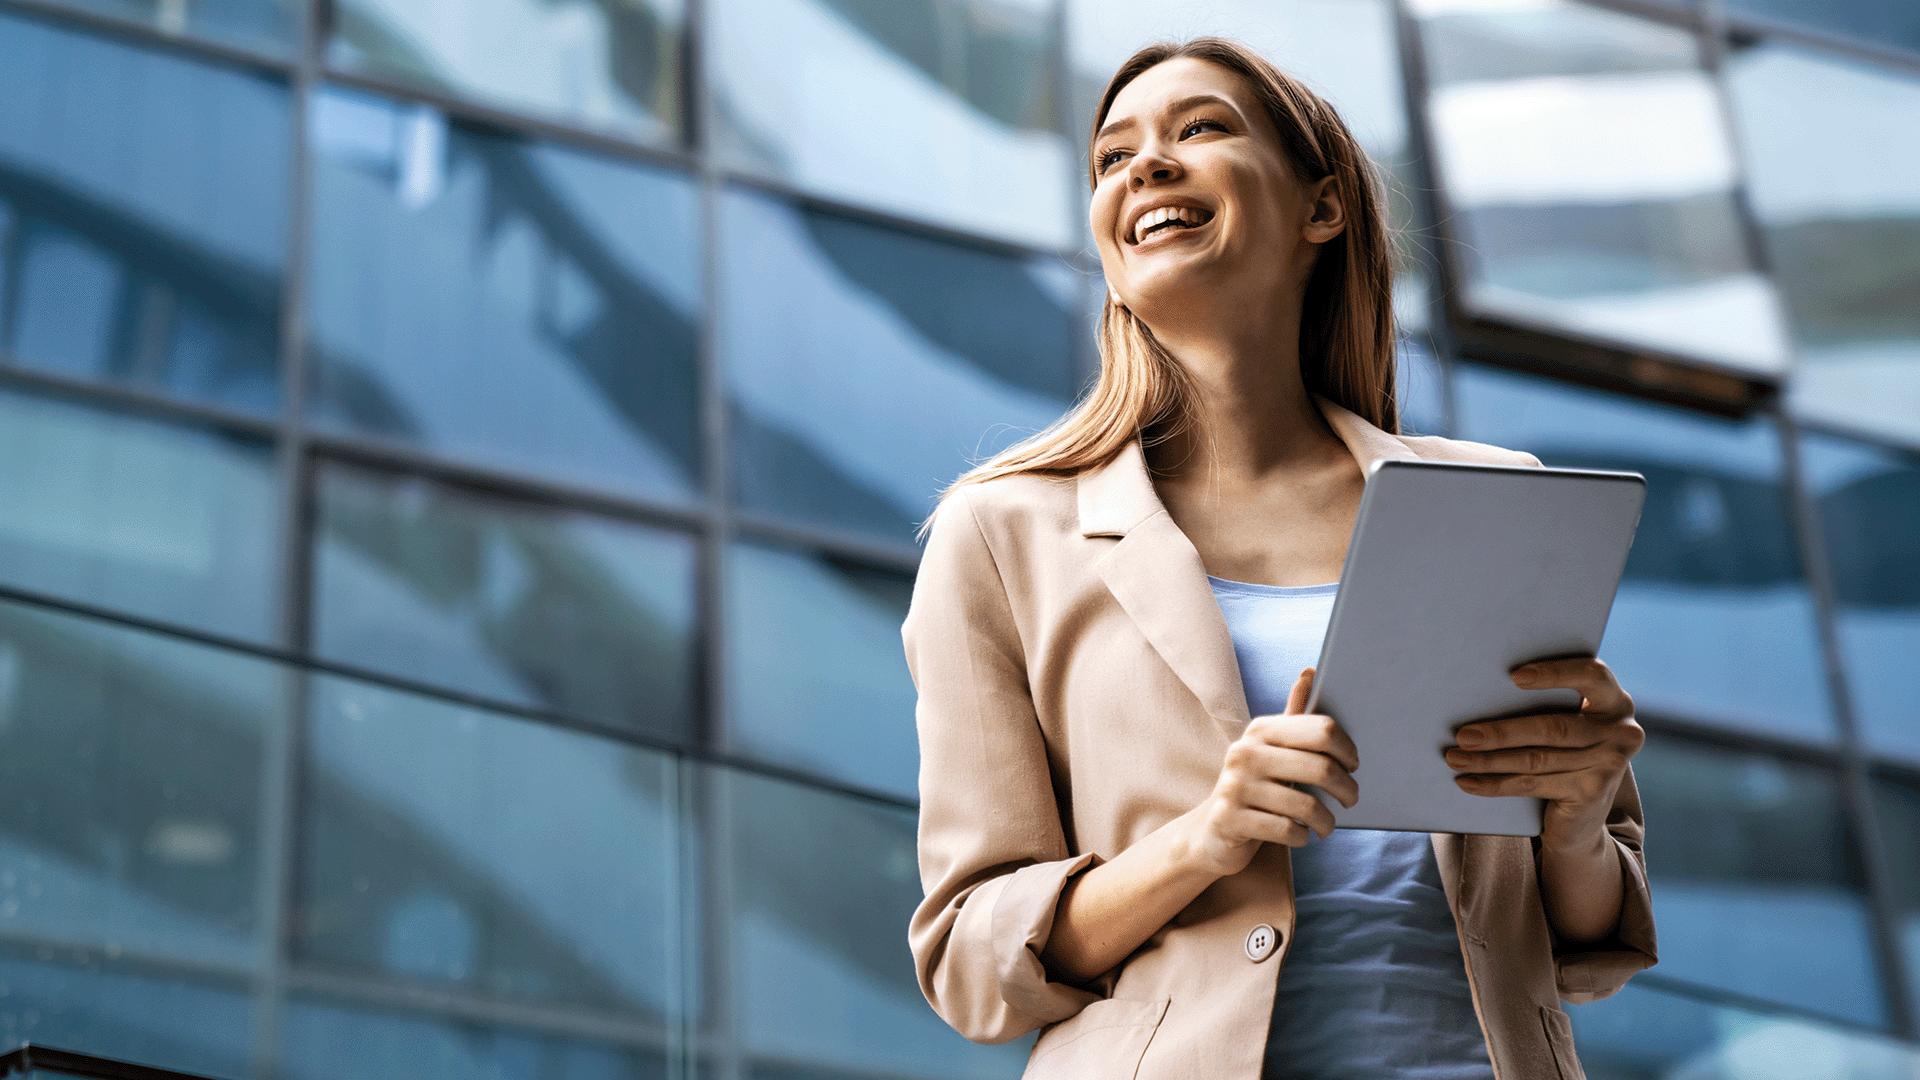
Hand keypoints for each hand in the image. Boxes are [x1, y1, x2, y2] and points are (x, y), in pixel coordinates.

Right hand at [1177, 669, 1359, 877]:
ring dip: (1327, 821)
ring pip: (1307, 806)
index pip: (1322, 730)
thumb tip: (1309, 672)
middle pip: (1321, 768)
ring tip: (1328, 825)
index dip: (1347, 750)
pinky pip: (1288, 831)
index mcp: (1261, 730)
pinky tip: (1301, 835)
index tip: (1353, 766)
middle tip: (1351, 799)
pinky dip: (1302, 837)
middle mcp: (1245, 753)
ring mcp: (1235, 787)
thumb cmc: (1256, 786)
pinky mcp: (1230, 820)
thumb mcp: (1272, 749)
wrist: (1212, 831)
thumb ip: (1294, 716)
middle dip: (1346, 789)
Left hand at [1444, 657, 1641, 850]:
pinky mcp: (1593, 793)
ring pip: (1536, 759)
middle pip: (1552, 727)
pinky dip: (1495, 784)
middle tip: (1463, 735)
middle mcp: (1621, 731)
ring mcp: (1610, 764)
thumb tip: (1478, 692)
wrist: (1583, 816)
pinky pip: (1532, 784)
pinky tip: (1468, 782)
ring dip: (1489, 760)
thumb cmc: (1563, 753)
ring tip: (1455, 758)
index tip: (1515, 676)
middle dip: (1501, 731)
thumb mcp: (1564, 723)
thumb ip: (1544, 704)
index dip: (1555, 673)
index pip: (1592, 675)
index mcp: (1614, 701)